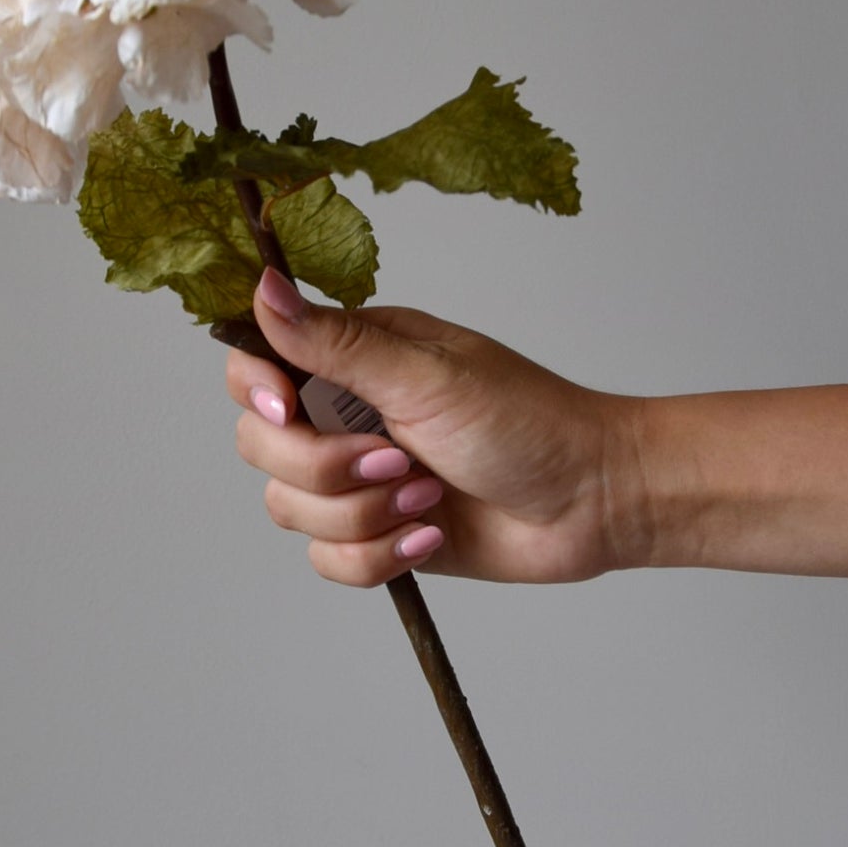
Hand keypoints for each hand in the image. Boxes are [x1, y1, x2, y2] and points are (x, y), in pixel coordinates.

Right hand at [224, 266, 637, 586]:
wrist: (592, 502)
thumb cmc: (529, 422)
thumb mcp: (428, 376)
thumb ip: (338, 342)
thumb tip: (264, 287)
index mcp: (355, 358)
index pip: (255, 365)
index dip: (257, 390)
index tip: (290, 408)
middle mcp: (348, 414)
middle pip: (262, 445)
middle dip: (326, 469)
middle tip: (400, 461)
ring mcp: (361, 478)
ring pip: (292, 510)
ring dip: (363, 515)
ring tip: (430, 500)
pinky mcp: (379, 533)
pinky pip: (330, 559)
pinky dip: (378, 557)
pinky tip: (431, 538)